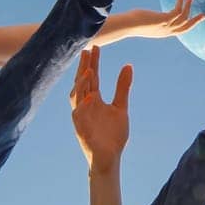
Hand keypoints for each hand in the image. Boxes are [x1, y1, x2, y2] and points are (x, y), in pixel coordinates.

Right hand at [69, 47, 130, 173]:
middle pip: (82, 82)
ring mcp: (81, 116)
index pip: (92, 77)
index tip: (95, 47)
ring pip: (76, 96)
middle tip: (87, 51)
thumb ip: (122, 87)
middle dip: (84, 67)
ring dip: (81, 84)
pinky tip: (92, 96)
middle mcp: (85, 105)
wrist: (110, 157)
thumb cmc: (113, 135)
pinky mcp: (80, 128)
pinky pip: (79, 114)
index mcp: (94, 99)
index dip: (93, 63)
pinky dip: (84, 105)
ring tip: (89, 71)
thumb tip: (128, 65)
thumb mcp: (121, 107)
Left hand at [110, 0, 204, 39]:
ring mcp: (166, 27)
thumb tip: (146, 16)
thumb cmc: (131, 22)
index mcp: (163, 33)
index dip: (188, 24)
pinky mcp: (164, 20)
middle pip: (186, 27)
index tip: (194, 19)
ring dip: (188, 7)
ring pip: (183, 18)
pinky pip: (177, 11)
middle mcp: (166, 32)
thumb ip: (150, 20)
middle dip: (196, 21)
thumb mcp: (145, 21)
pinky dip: (181, 3)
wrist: (127, 25)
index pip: (179, 30)